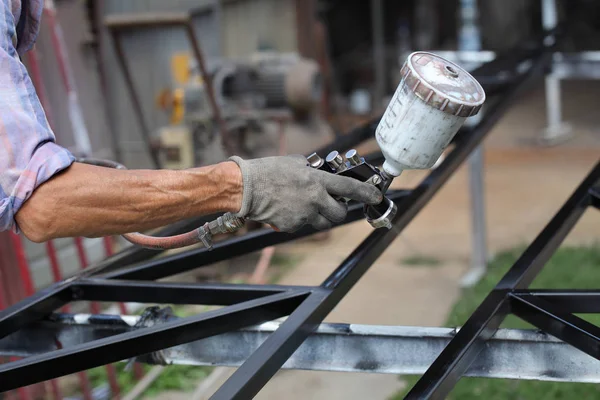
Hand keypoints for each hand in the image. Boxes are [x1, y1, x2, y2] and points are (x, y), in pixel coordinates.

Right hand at [229, 155, 382, 231]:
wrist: (246, 188)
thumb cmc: (267, 172)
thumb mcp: (294, 163)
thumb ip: (310, 170)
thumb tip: (317, 171)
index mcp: (317, 181)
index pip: (349, 188)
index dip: (366, 193)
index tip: (376, 196)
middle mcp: (315, 199)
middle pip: (339, 214)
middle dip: (338, 211)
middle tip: (331, 205)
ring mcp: (304, 215)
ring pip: (323, 223)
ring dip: (320, 217)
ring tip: (305, 207)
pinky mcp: (293, 226)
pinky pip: (303, 225)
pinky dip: (299, 220)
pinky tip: (286, 210)